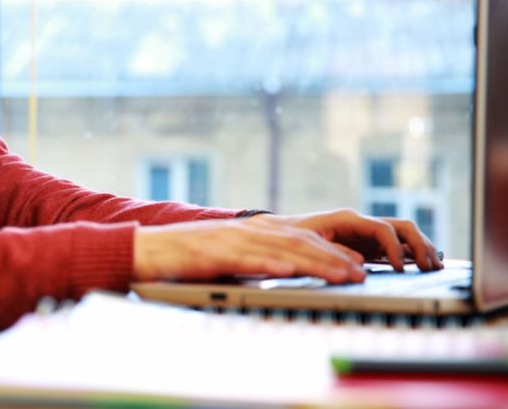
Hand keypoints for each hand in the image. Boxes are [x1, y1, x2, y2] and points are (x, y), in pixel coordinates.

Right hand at [133, 217, 368, 283]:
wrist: (147, 250)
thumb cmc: (185, 258)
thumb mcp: (228, 256)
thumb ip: (255, 260)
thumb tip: (284, 271)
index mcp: (251, 231)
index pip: (301, 239)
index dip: (331, 251)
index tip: (356, 264)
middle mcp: (246, 231)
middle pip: (299, 242)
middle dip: (333, 258)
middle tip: (360, 273)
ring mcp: (231, 241)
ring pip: (281, 250)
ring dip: (314, 263)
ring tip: (339, 275)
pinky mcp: (214, 253)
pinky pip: (247, 259)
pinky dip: (270, 264)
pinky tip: (289, 271)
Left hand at [264, 208, 443, 272]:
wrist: (278, 233)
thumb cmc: (291, 235)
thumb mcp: (307, 243)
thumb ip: (334, 253)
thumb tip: (360, 267)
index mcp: (348, 219)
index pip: (382, 229)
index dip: (394, 248)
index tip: (400, 268)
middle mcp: (362, 224)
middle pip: (401, 227)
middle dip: (419, 245)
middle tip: (430, 268)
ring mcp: (367, 234)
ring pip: (404, 235)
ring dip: (421, 249)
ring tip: (434, 268)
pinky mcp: (368, 246)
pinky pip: (397, 247)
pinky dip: (412, 255)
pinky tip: (423, 268)